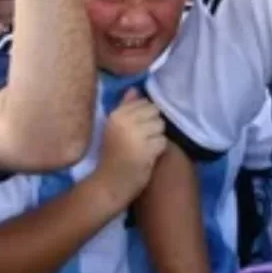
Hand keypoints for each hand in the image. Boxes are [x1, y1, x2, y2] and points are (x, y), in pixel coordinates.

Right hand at [94, 89, 166, 205]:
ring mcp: (136, 135)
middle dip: (153, 124)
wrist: (109, 183)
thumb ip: (125, 107)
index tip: (137, 129)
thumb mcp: (113, 128)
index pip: (143, 102)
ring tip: (146, 147)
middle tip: (143, 138)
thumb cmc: (112, 155)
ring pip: (160, 126)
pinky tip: (149, 156)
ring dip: (156, 137)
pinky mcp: (146, 149)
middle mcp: (126, 122)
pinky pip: (162, 141)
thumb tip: (134, 89)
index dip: (145, 116)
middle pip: (154, 112)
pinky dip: (158, 149)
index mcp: (116, 115)